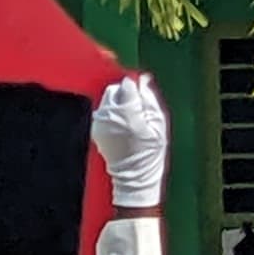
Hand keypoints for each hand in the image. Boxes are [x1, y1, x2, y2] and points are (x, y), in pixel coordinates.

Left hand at [92, 74, 168, 212]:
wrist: (134, 174)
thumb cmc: (151, 150)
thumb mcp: (158, 123)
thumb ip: (149, 98)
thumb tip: (142, 80)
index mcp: (126, 113)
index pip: (125, 86)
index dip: (135, 87)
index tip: (142, 93)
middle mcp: (108, 116)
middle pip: (113, 90)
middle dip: (125, 95)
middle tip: (138, 109)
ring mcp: (99, 123)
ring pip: (106, 100)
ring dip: (118, 103)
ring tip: (131, 120)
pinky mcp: (95, 129)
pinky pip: (102, 111)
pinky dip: (111, 113)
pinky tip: (122, 126)